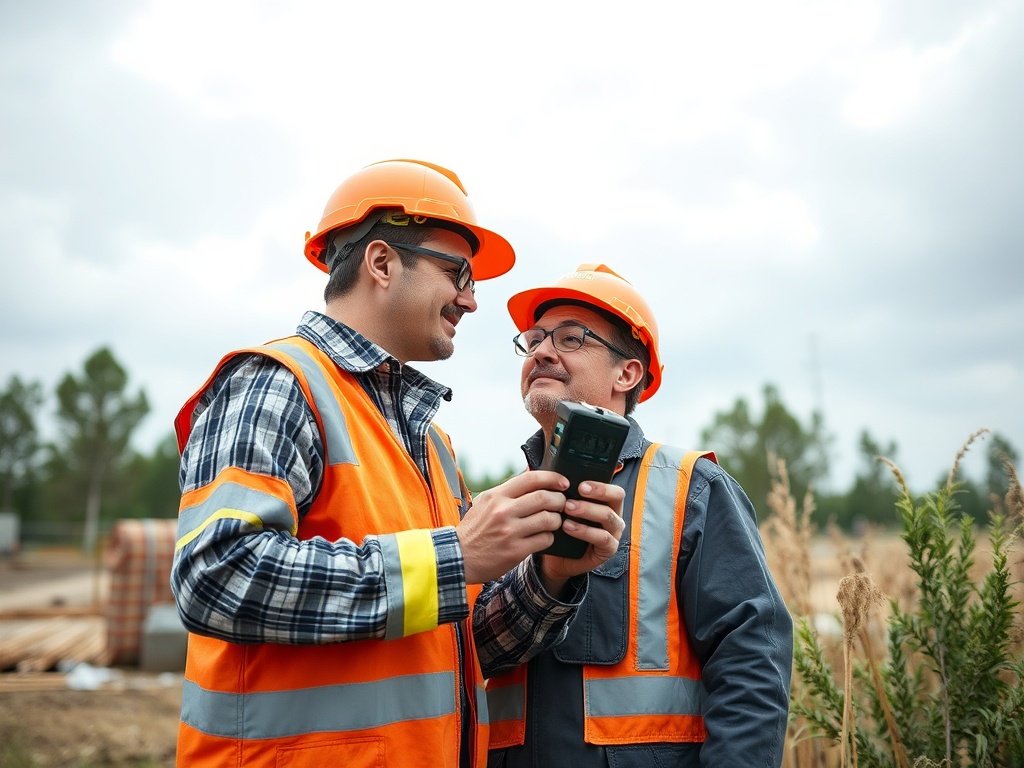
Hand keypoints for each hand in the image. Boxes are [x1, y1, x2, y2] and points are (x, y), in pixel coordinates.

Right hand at [455, 471, 568, 583]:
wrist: (459, 557)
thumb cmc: (474, 529)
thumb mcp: (485, 502)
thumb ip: (507, 491)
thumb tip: (531, 477)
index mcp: (497, 496)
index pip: (531, 478)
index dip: (552, 478)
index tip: (563, 482)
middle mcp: (504, 511)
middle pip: (545, 498)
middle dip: (560, 500)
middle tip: (562, 504)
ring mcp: (510, 531)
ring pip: (549, 519)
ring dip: (557, 520)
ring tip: (554, 522)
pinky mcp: (516, 551)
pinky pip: (545, 539)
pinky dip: (549, 537)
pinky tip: (544, 537)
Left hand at [538, 481, 624, 595]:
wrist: (557, 559)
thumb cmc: (562, 529)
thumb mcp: (564, 508)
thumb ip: (564, 493)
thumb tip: (549, 473)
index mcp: (606, 502)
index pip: (612, 486)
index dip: (600, 483)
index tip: (580, 483)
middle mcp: (614, 515)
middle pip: (617, 496)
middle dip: (598, 491)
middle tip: (578, 491)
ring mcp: (614, 533)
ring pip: (608, 516)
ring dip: (587, 510)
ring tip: (567, 508)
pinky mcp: (609, 549)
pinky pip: (602, 537)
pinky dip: (585, 531)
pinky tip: (568, 527)